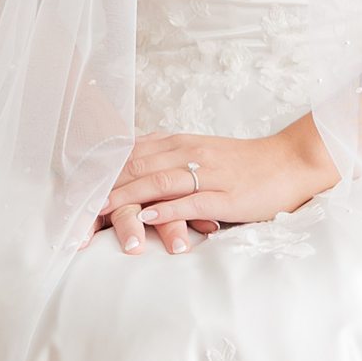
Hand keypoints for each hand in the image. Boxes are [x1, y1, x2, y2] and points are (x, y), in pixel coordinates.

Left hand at [94, 116, 337, 253]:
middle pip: (136, 166)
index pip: (130, 153)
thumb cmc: (244, 164)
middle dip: (103, 185)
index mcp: (180, 143)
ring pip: (157, 181)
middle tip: (74, 204)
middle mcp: (189, 154)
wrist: (290, 162)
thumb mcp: (201, 153)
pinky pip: (191, 201)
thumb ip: (168, 157)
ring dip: (126, 197)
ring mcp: (207, 175)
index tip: (72, 185)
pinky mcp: (225, 196)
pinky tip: (146, 217)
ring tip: (99, 210)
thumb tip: (132, 164)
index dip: (100, 169)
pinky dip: (166, 209)